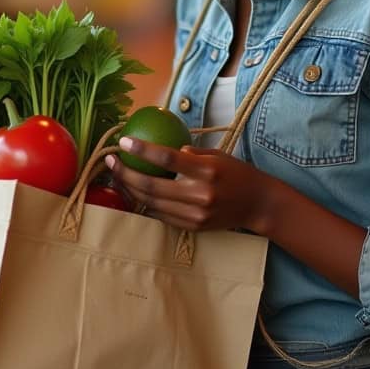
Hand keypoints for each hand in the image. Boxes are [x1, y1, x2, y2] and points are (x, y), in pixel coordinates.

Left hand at [106, 138, 274, 234]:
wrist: (258, 204)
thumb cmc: (237, 173)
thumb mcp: (218, 155)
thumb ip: (191, 154)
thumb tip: (163, 151)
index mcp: (206, 171)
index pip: (167, 159)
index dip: (142, 150)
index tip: (124, 141)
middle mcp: (199, 194)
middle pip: (152, 186)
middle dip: (126, 173)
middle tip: (111, 161)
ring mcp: (194, 214)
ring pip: (151, 203)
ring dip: (130, 189)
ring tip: (117, 175)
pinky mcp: (192, 227)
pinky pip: (161, 215)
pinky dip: (144, 203)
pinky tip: (134, 192)